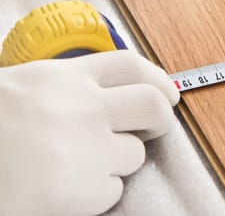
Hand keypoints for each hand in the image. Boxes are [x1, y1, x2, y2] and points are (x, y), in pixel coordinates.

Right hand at [0, 50, 178, 215]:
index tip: (168, 92)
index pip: (131, 66)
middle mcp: (83, 107)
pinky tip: (65, 189)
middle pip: (151, 104)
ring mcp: (88, 149)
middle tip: (155, 128)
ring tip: (77, 165)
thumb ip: (66, 86)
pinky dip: (97, 193)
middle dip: (162, 118)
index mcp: (62, 77)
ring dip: (116, 161)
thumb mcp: (21, 88)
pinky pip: (112, 191)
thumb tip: (110, 93)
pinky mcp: (86, 190)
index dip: (158, 78)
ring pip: (133, 154)